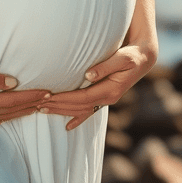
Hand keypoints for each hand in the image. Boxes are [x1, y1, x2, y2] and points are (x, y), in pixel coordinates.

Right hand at [0, 63, 50, 124]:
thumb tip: (14, 83)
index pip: (13, 101)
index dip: (32, 96)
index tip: (48, 93)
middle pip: (10, 111)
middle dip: (30, 106)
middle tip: (49, 102)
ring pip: (2, 116)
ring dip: (19, 112)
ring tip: (35, 108)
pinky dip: (5, 115)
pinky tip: (8, 114)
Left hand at [40, 44, 155, 130]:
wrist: (143, 58)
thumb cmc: (132, 55)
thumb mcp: (123, 58)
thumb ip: (106, 65)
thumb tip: (89, 75)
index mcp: (110, 90)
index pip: (82, 98)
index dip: (64, 98)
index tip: (47, 96)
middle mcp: (108, 98)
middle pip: (78, 106)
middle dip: (58, 106)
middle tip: (38, 105)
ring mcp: (106, 99)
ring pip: (81, 110)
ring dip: (62, 111)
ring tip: (43, 110)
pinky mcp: (105, 96)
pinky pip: (89, 110)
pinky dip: (77, 118)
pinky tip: (68, 126)